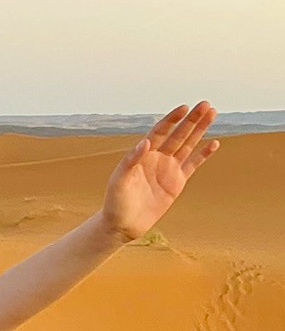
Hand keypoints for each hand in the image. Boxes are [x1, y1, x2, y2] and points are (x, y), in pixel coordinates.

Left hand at [102, 102, 218, 240]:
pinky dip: (203, 155)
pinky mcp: (177, 183)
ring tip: (212, 113)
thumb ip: (131, 160)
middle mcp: (157, 158)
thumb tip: (146, 141)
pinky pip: (193, 165)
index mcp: (143, 154)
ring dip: (200, 130)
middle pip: (178, 134)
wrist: (123, 225)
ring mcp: (168, 169)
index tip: (184, 108)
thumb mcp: (119, 180)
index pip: (160, 131)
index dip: (172, 119)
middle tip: (206, 104)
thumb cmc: (115, 202)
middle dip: (192, 119)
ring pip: (188, 145)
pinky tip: (214, 143)